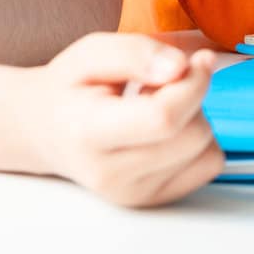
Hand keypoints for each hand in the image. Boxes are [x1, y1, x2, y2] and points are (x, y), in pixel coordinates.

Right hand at [17, 33, 223, 208]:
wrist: (45, 131)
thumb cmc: (70, 89)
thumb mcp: (91, 52)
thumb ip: (135, 53)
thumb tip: (181, 66)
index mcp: (89, 134)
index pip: (162, 119)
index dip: (193, 84)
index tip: (199, 59)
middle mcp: (111, 175)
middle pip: (192, 135)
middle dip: (192, 97)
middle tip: (161, 84)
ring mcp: (133, 194)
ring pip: (205, 150)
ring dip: (195, 119)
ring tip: (155, 107)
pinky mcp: (152, 201)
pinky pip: (208, 165)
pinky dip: (198, 141)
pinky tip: (166, 130)